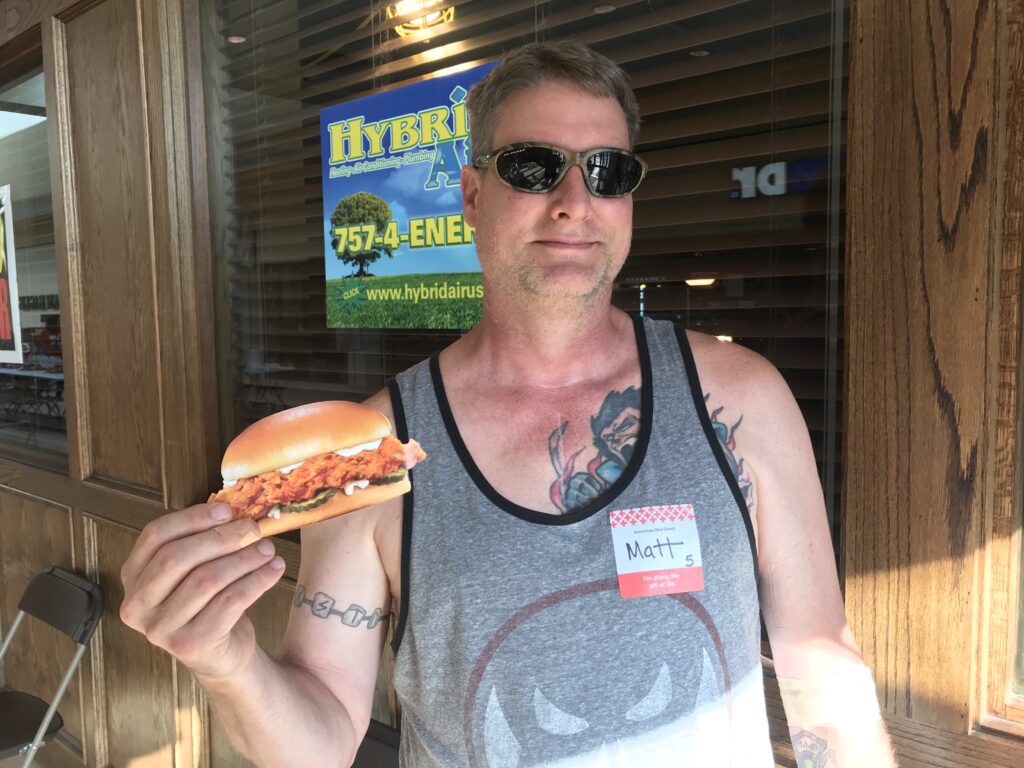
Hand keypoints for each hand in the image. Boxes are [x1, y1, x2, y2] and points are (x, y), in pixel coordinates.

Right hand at [119, 502, 285, 680]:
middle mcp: (137, 605)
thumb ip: (202, 541)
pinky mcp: (190, 645)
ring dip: (244, 558)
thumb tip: (232, 510)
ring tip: (267, 549)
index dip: (192, 518)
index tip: (227, 511)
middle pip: (177, 557)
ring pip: (206, 579)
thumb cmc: (207, 603)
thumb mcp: (195, 569)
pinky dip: (256, 581)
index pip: (154, 536)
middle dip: (222, 538)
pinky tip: (273, 569)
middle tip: (253, 529)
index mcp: (133, 577)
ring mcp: (160, 629)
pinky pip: (229, 602)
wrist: (221, 654)